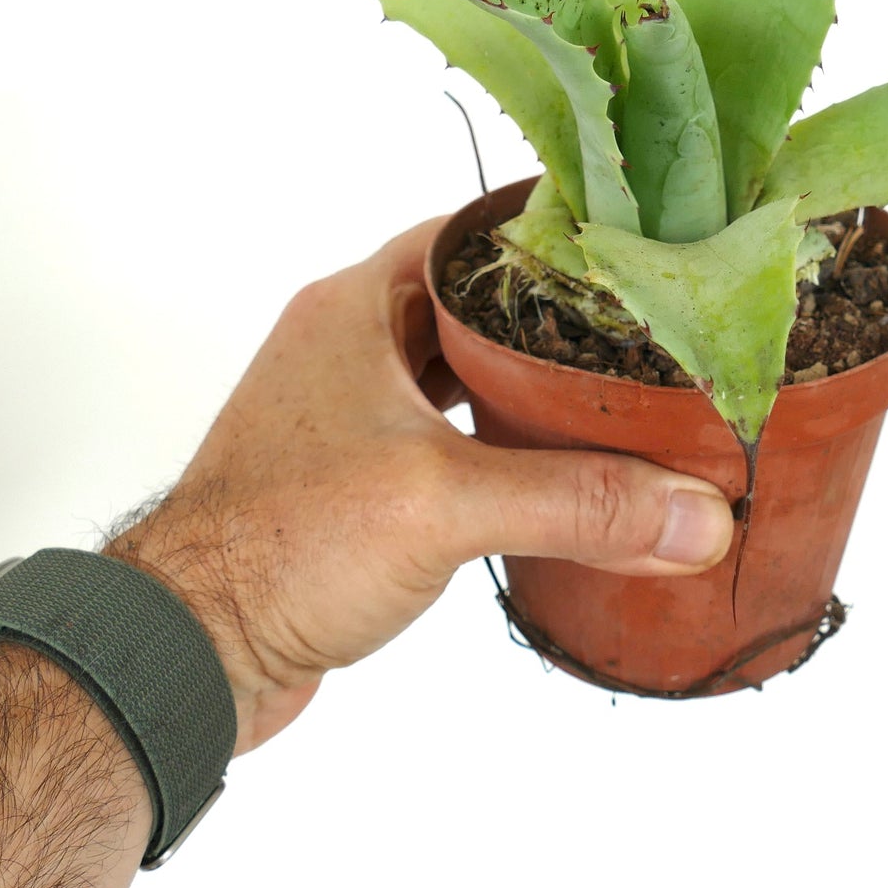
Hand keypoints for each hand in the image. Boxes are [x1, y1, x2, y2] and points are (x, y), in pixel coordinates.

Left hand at [103, 216, 733, 754]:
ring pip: (463, 377)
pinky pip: (449, 439)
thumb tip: (698, 515)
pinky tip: (554, 472)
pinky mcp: (358, 480)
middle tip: (643, 331)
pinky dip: (502, 446)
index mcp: (358, 306)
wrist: (189, 653)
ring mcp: (351, 414)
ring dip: (530, 389)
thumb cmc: (280, 546)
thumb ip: (579, 503)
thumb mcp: (444, 504)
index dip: (552, 236)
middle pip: (476, 307)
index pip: (471, 234)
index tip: (631, 250)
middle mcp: (351, 346)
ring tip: (615, 398)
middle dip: (558, 321)